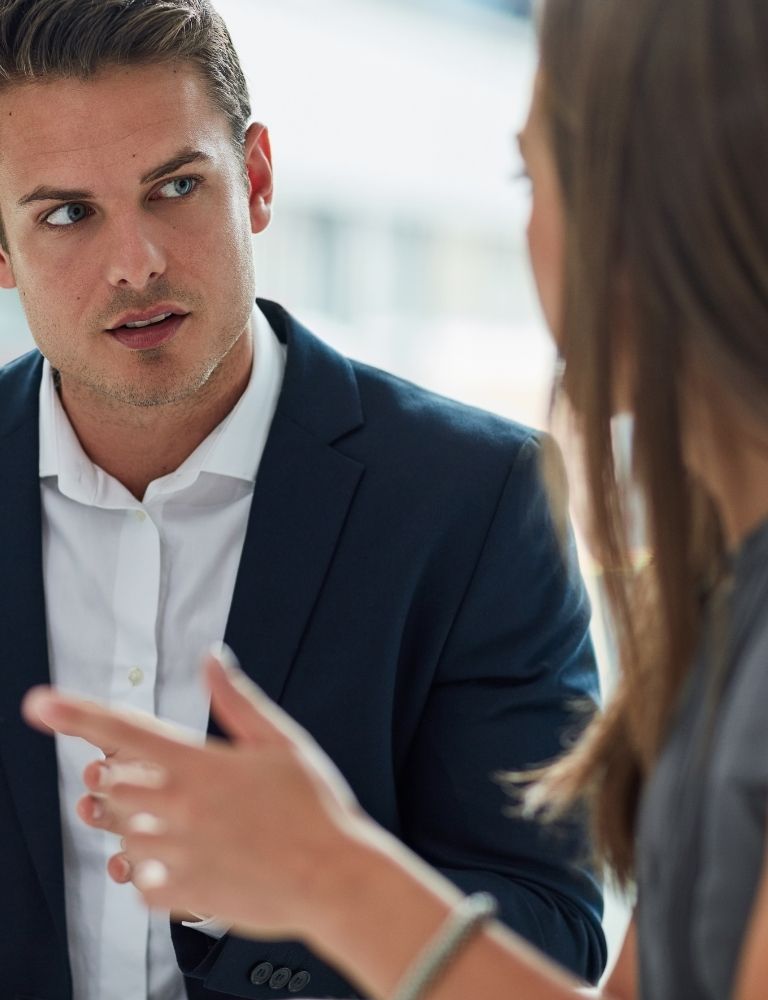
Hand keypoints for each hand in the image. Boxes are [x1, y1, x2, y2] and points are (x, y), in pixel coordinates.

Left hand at [22, 652, 365, 940]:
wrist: (335, 878)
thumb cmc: (314, 808)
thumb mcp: (281, 741)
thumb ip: (237, 700)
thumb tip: (212, 659)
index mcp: (202, 767)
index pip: (126, 733)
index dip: (77, 715)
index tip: (41, 705)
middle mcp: (181, 810)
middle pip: (111, 786)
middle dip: (110, 776)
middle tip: (126, 775)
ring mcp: (179, 855)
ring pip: (121, 834)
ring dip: (126, 822)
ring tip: (151, 818)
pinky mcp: (184, 894)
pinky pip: (138, 882)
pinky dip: (143, 869)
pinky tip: (166, 860)